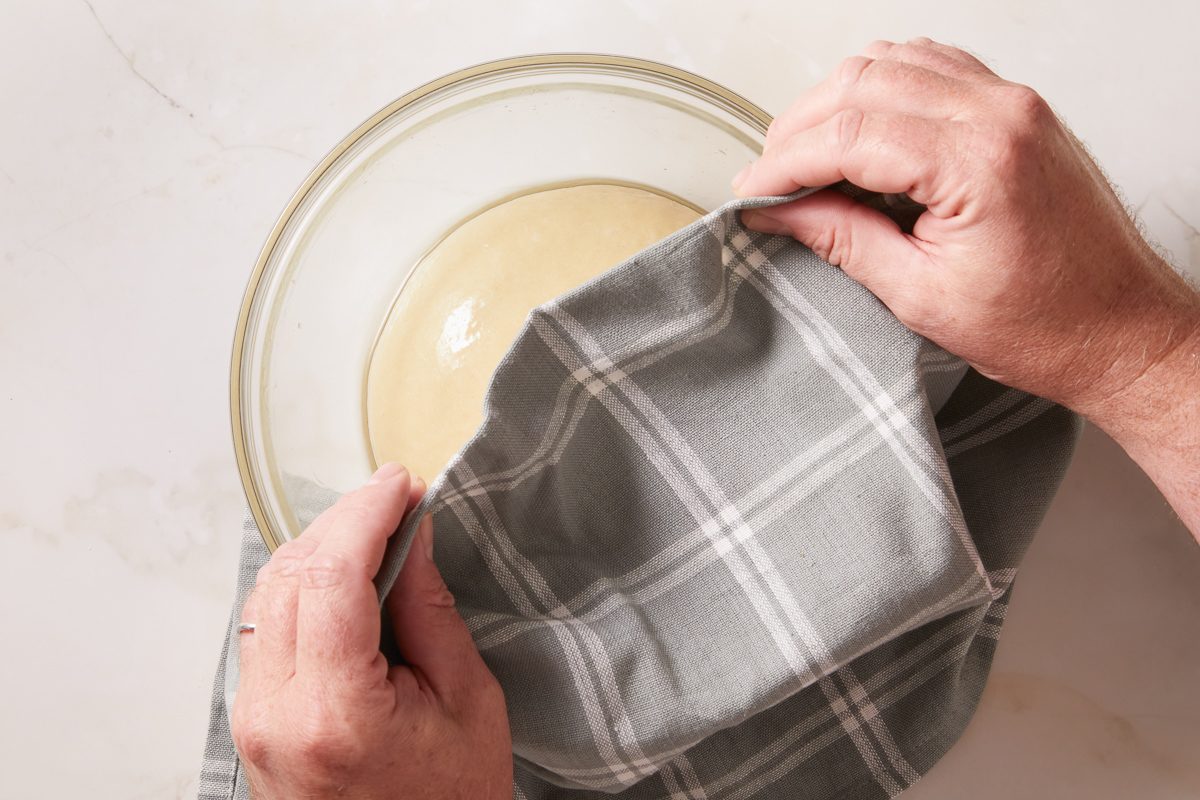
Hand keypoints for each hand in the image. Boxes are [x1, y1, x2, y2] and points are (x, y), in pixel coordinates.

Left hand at [231, 463, 512, 798]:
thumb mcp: (467, 700)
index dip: (365, 515)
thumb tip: (410, 535)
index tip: (399, 485)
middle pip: (290, 576)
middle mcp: (276, 714)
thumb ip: (430, 610)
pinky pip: (265, 623)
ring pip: (267, 592)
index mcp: (335, 714)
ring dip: (319, 548)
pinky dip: (301, 584)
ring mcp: (254, 718)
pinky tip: (342, 573)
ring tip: (375, 531)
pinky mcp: (253, 717)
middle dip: (343, 521)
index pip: (330, 578)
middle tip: (395, 499)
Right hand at [733, 37, 1199, 533]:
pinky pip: (932, 66)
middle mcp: (1001, 113)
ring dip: (837, 102)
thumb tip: (779, 210)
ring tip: (808, 158)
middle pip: (864, 81)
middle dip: (800, 127)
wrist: (1120, 329)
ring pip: (894, 61)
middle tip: (770, 178)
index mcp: (979, 162)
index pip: (850, 131)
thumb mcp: (921, 296)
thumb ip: (843, 240)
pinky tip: (861, 131)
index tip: (751, 190)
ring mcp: (1014, 102)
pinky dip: (883, 89)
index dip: (785, 161)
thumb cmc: (1044, 325)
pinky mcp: (1017, 107)